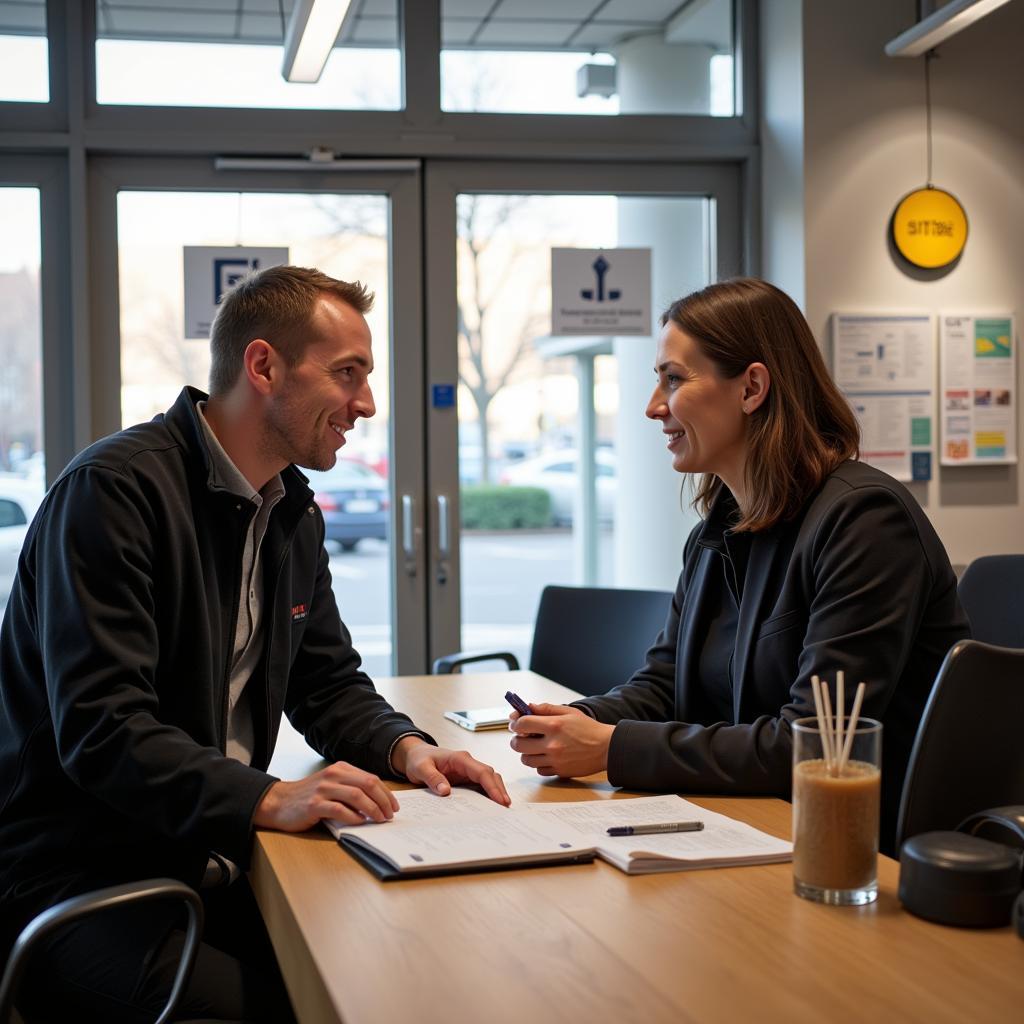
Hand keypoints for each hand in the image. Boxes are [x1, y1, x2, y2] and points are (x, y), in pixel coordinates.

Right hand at [254, 761, 399, 831]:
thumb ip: (351, 788)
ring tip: (379, 820)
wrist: (279, 802)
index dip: (386, 793)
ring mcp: (323, 789)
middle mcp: (333, 775)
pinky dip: (353, 817)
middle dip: (383, 800)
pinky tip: (360, 822)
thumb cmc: (309, 796)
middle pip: (367, 784)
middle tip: (390, 815)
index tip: (394, 806)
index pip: (371, 778)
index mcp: (341, 768)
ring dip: (372, 809)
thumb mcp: (332, 785)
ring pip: (356, 796)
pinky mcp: (314, 804)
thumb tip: (378, 802)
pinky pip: (339, 810)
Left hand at [393, 737, 510, 805]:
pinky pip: (481, 786)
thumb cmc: (419, 760)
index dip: (492, 786)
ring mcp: (468, 771)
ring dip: (496, 792)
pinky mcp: (466, 778)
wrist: (416, 755)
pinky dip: (488, 794)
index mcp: (460, 759)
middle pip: (490, 775)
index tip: (500, 800)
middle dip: (499, 791)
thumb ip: (433, 778)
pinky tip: (490, 807)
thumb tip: (446, 792)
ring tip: (501, 810)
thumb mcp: (421, 768)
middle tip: (505, 808)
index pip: (482, 771)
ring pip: (489, 780)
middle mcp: (468, 764)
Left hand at [509, 702, 614, 777]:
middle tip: (521, 736)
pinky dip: (539, 764)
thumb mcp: (569, 712)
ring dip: (526, 753)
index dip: (515, 723)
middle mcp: (552, 744)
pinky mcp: (559, 772)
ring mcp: (555, 760)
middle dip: (516, 739)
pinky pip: (539, 770)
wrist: (607, 748)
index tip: (515, 723)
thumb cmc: (589, 729)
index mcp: (554, 726)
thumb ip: (546, 709)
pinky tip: (546, 756)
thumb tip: (528, 707)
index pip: (522, 724)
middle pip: (518, 745)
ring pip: (526, 760)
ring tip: (534, 747)